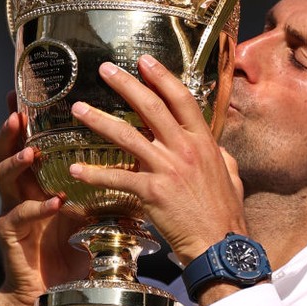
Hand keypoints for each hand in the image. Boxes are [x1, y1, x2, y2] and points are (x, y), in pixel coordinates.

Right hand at [0, 93, 86, 305]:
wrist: (57, 292)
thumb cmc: (76, 248)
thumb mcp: (94, 209)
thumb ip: (106, 183)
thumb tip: (144, 156)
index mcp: (41, 179)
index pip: (31, 141)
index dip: (28, 117)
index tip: (28, 91)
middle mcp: (23, 190)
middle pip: (6, 151)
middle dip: (9, 131)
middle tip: (17, 112)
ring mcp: (13, 211)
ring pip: (3, 179)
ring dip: (16, 163)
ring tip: (31, 153)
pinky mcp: (11, 236)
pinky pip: (19, 216)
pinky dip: (36, 208)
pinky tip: (53, 202)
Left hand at [67, 56, 246, 264]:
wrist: (219, 245)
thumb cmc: (225, 212)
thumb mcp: (231, 174)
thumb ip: (220, 156)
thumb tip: (217, 147)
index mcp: (203, 142)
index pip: (181, 99)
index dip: (162, 77)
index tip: (144, 61)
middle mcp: (185, 149)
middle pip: (151, 107)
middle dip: (126, 85)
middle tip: (105, 70)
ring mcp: (168, 169)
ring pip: (127, 136)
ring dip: (99, 120)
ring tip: (79, 109)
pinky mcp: (152, 192)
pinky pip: (117, 178)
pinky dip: (94, 174)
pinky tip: (75, 170)